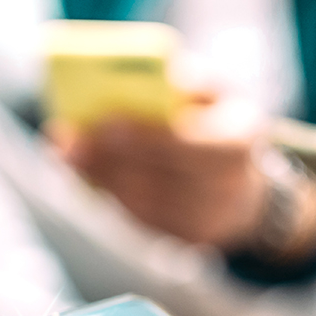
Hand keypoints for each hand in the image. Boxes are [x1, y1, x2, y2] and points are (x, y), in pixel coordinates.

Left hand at [51, 101, 315, 258]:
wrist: (246, 187)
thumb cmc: (220, 125)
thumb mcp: (219, 93)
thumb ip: (191, 79)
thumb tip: (158, 74)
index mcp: (239, 142)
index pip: (189, 144)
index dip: (146, 137)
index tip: (106, 122)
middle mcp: (227, 187)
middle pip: (158, 178)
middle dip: (109, 160)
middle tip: (69, 142)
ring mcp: (207, 219)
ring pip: (143, 203)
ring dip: (101, 179)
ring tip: (68, 155)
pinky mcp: (186, 240)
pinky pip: (140, 220)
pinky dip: (109, 196)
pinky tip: (85, 176)